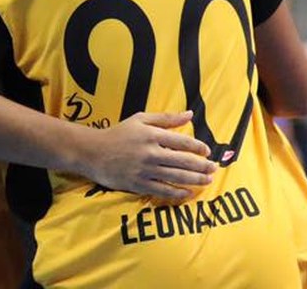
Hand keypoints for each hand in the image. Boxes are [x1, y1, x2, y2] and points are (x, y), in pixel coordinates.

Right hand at [79, 111, 216, 200]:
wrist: (93, 152)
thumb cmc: (118, 134)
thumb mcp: (140, 119)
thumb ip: (166, 118)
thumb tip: (190, 114)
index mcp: (152, 135)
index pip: (181, 141)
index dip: (198, 147)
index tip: (207, 152)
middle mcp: (150, 153)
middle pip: (183, 161)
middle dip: (202, 166)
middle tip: (214, 169)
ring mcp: (145, 170)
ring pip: (176, 177)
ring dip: (195, 180)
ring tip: (207, 181)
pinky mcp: (138, 184)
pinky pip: (162, 190)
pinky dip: (177, 192)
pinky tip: (188, 193)